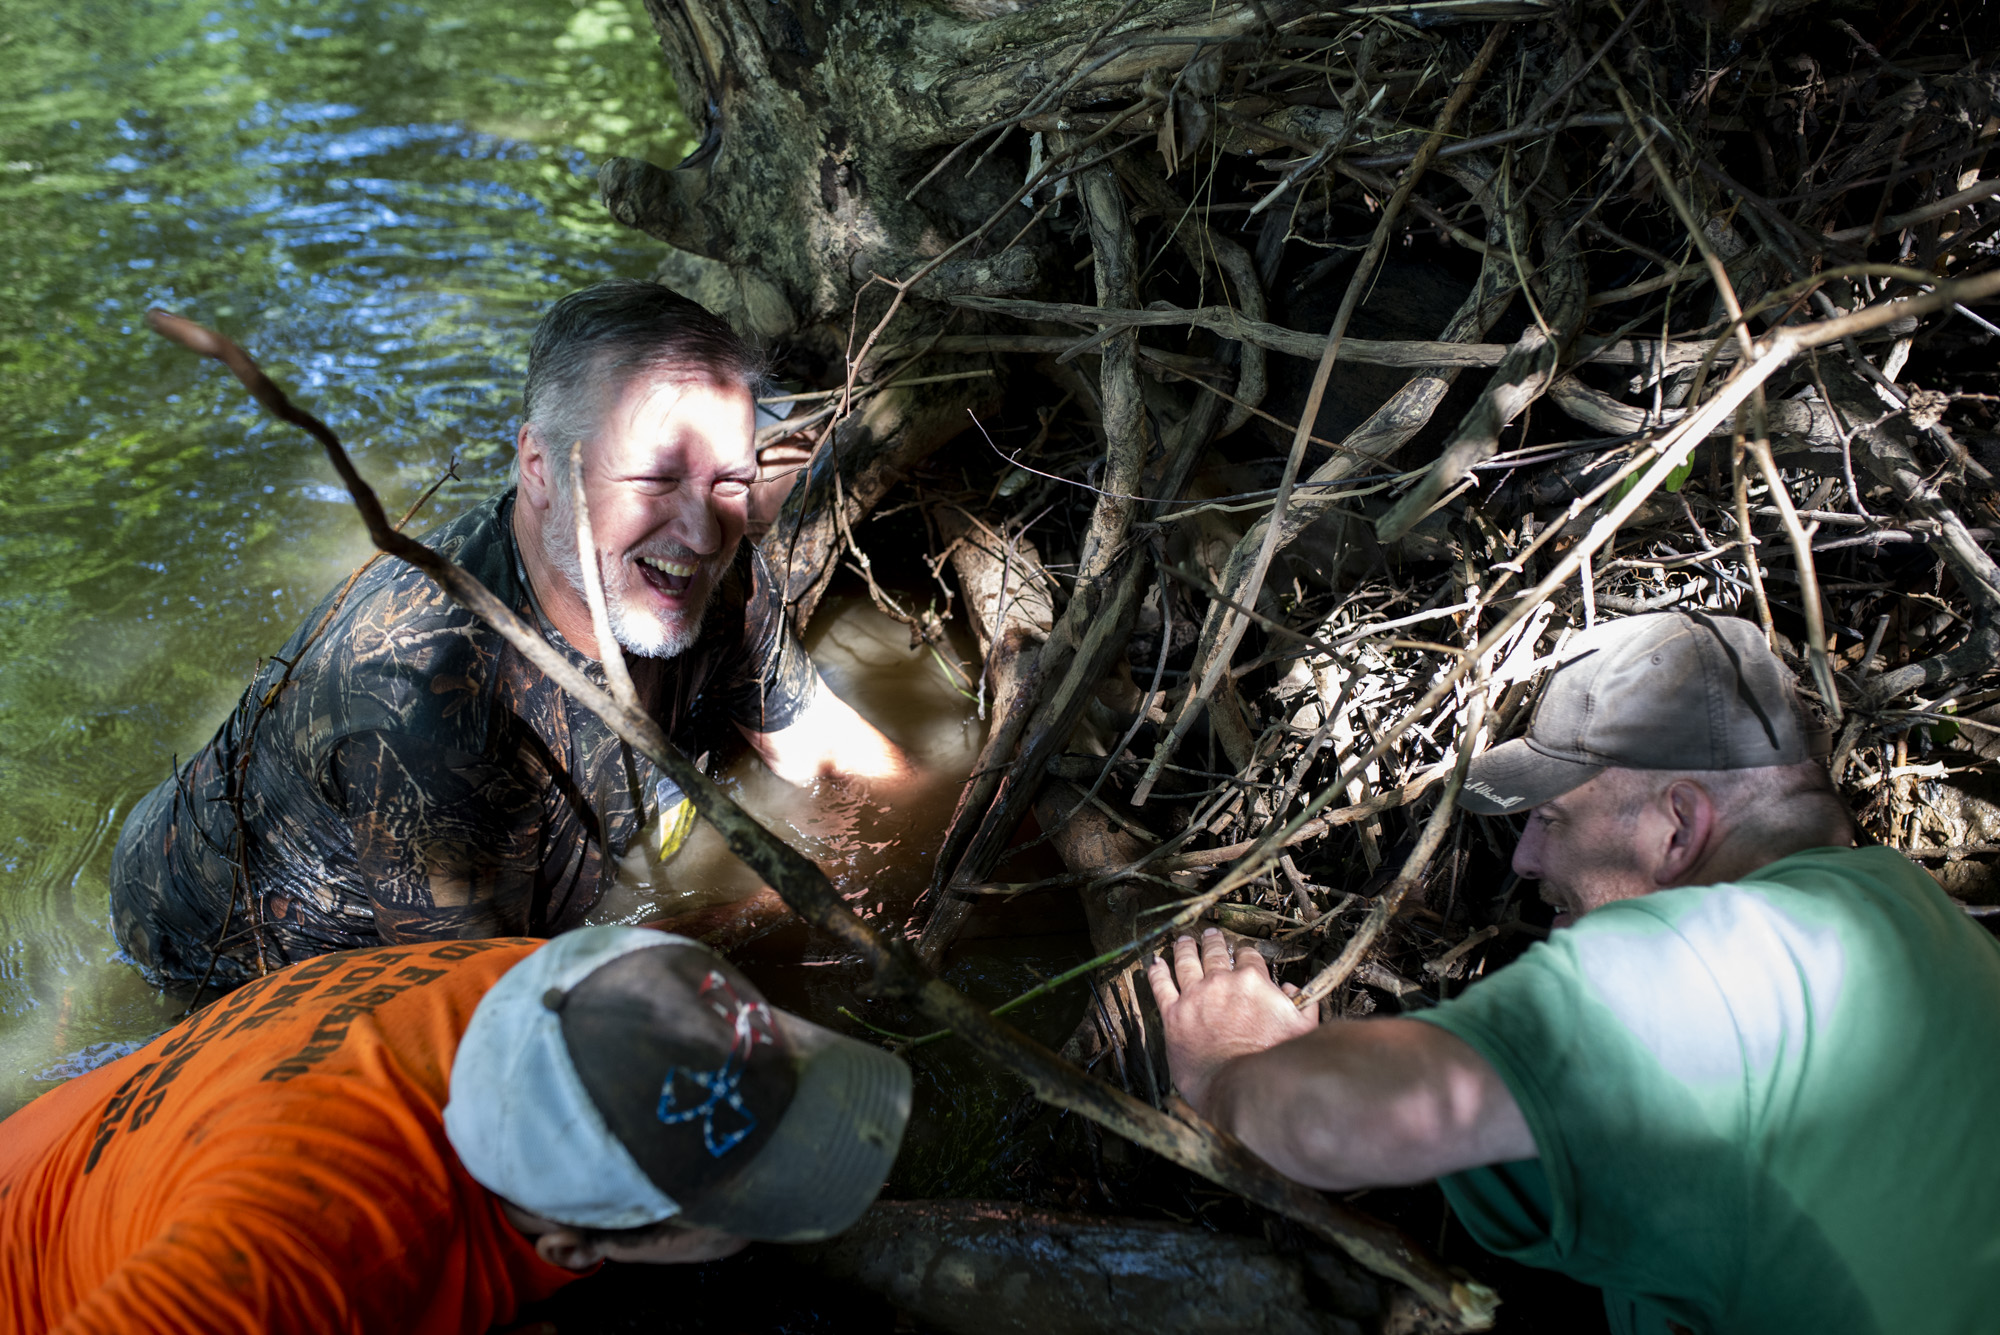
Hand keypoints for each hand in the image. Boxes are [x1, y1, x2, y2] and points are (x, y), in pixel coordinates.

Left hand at [1144, 928, 1317, 1112]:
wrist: (1241, 1086)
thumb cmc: (1274, 1061)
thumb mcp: (1302, 1029)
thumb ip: (1303, 1003)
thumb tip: (1291, 989)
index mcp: (1253, 981)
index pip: (1248, 957)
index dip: (1245, 953)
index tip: (1241, 954)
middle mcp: (1222, 982)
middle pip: (1215, 953)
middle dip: (1213, 942)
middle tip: (1210, 935)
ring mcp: (1195, 996)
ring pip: (1186, 962)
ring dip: (1184, 948)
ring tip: (1183, 941)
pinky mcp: (1173, 1015)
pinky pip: (1161, 986)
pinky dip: (1157, 972)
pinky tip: (1155, 963)